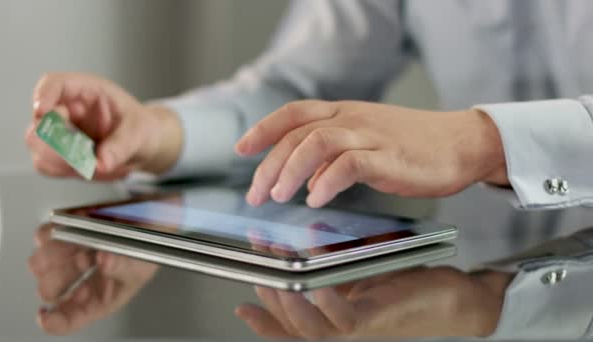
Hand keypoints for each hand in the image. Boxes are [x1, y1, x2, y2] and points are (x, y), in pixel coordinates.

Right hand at [25, 72, 182, 179]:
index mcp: (87, 91)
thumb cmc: (141, 128)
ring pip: (38, 145)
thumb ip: (121, 146)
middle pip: (40, 120)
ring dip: (60, 159)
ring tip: (92, 163)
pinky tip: (86, 169)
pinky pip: (46, 164)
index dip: (43, 95)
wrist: (144, 147)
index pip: (54, 84)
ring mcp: (60, 132)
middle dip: (54, 140)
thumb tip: (101, 163)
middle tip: (80, 154)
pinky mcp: (58, 154)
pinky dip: (62, 170)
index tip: (42, 112)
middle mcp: (68, 109)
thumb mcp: (139, 133)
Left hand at [28, 224, 157, 334]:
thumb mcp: (142, 265)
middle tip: (77, 263)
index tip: (46, 314)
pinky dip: (51, 233)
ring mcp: (71, 257)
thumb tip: (105, 261)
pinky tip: (68, 232)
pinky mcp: (66, 233)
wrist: (151, 218)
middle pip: (51, 289)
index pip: (72, 317)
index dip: (56, 320)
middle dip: (56, 278)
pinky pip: (44, 236)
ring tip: (73, 243)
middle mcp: (82, 280)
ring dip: (52, 254)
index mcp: (100, 297)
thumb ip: (123, 266)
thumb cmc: (148, 249)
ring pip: (42, 262)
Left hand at [235, 100, 506, 207]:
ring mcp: (371, 136)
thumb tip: (303, 172)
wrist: (462, 143)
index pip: (294, 113)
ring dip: (291, 170)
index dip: (264, 129)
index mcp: (344, 113)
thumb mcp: (367, 141)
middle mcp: (353, 119)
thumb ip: (334, 153)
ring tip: (278, 195)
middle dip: (269, 163)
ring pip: (317, 142)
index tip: (242, 148)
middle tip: (256, 193)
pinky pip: (349, 164)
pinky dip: (326, 181)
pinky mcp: (389, 157)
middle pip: (297, 132)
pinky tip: (316, 199)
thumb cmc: (414, 146)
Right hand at [235, 266, 512, 338]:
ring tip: (276, 283)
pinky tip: (316, 285)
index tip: (242, 306)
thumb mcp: (366, 264)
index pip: (293, 322)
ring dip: (290, 308)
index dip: (265, 320)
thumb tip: (314, 233)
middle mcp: (343, 326)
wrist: (457, 300)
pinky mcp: (376, 321)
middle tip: (258, 273)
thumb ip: (337, 255)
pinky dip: (326, 304)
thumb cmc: (412, 282)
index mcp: (338, 312)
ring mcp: (358, 328)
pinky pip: (343, 320)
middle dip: (271, 302)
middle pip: (293, 329)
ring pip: (311, 331)